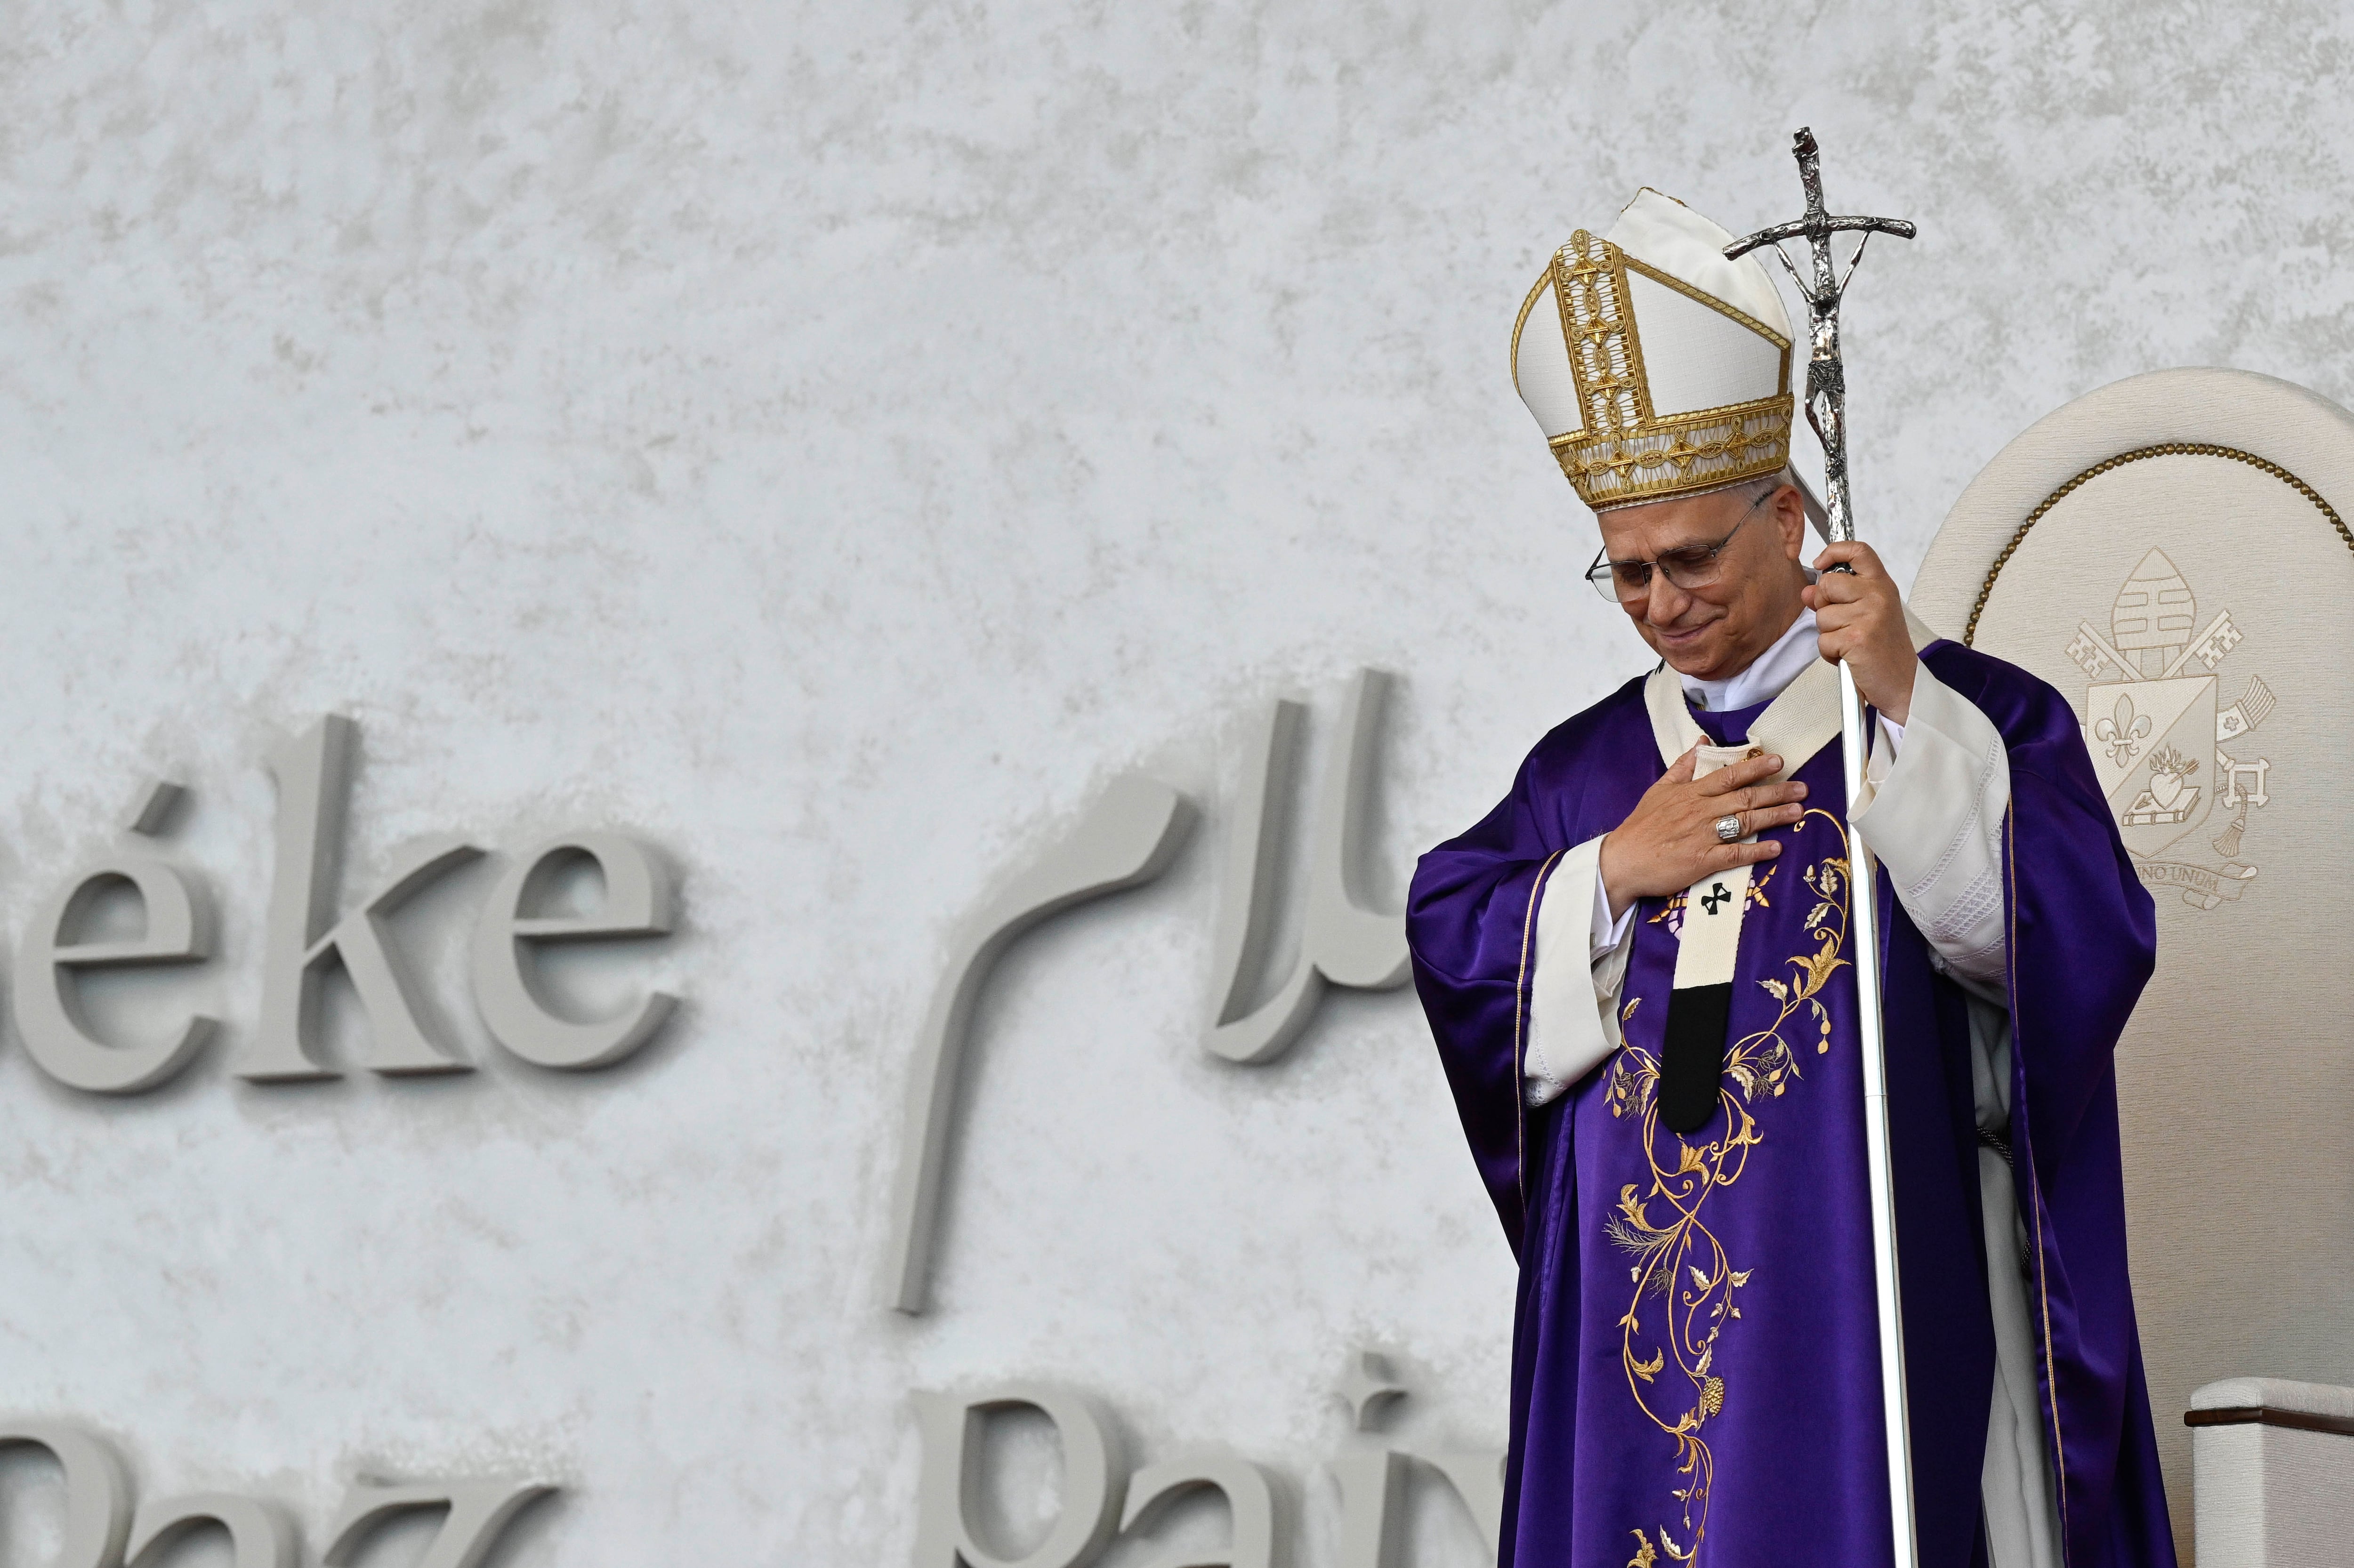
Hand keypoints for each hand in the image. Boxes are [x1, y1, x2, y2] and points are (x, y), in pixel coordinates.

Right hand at [1597, 748, 1807, 918]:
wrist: (1622, 861)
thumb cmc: (1641, 826)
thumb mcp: (1659, 789)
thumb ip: (1683, 767)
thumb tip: (1703, 743)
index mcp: (1691, 793)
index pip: (1729, 776)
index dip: (1756, 768)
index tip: (1778, 761)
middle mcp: (1701, 811)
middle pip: (1745, 797)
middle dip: (1777, 792)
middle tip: (1803, 788)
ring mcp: (1703, 836)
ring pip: (1746, 822)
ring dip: (1775, 817)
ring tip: (1798, 812)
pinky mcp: (1702, 861)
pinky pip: (1735, 855)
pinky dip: (1757, 852)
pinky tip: (1776, 849)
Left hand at [1803, 540, 1917, 722]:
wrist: (1903, 683)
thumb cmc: (1884, 649)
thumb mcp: (1865, 615)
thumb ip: (1837, 598)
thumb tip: (1807, 591)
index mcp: (1882, 585)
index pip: (1858, 551)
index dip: (1834, 551)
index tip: (1822, 562)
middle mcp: (1877, 595)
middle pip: (1827, 584)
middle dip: (1825, 606)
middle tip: (1844, 623)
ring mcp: (1868, 616)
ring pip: (1822, 616)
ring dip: (1829, 634)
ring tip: (1851, 643)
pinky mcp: (1857, 638)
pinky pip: (1823, 640)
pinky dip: (1830, 653)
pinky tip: (1850, 656)